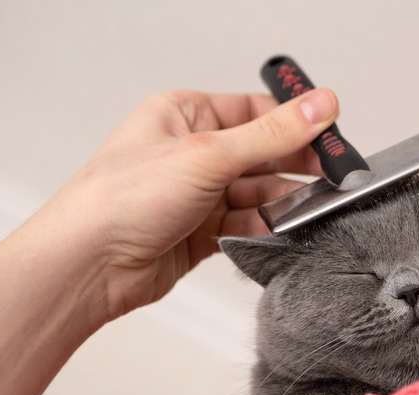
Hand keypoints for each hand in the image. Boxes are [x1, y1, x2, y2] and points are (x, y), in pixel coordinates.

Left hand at [44, 89, 337, 319]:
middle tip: (330, 177)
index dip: (294, 122)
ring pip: (255, 195)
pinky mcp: (199, 234)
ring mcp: (195, 196)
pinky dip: (262, 229)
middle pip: (259, 155)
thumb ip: (271, 134)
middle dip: (292, 167)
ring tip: (307, 208)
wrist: (88, 266)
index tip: (329, 135)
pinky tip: (278, 231)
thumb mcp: (207, 155)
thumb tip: (318, 105)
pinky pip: (244, 226)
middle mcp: (190, 154)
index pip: (254, 112)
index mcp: (184, 116)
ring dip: (280, 203)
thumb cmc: (122, 199)